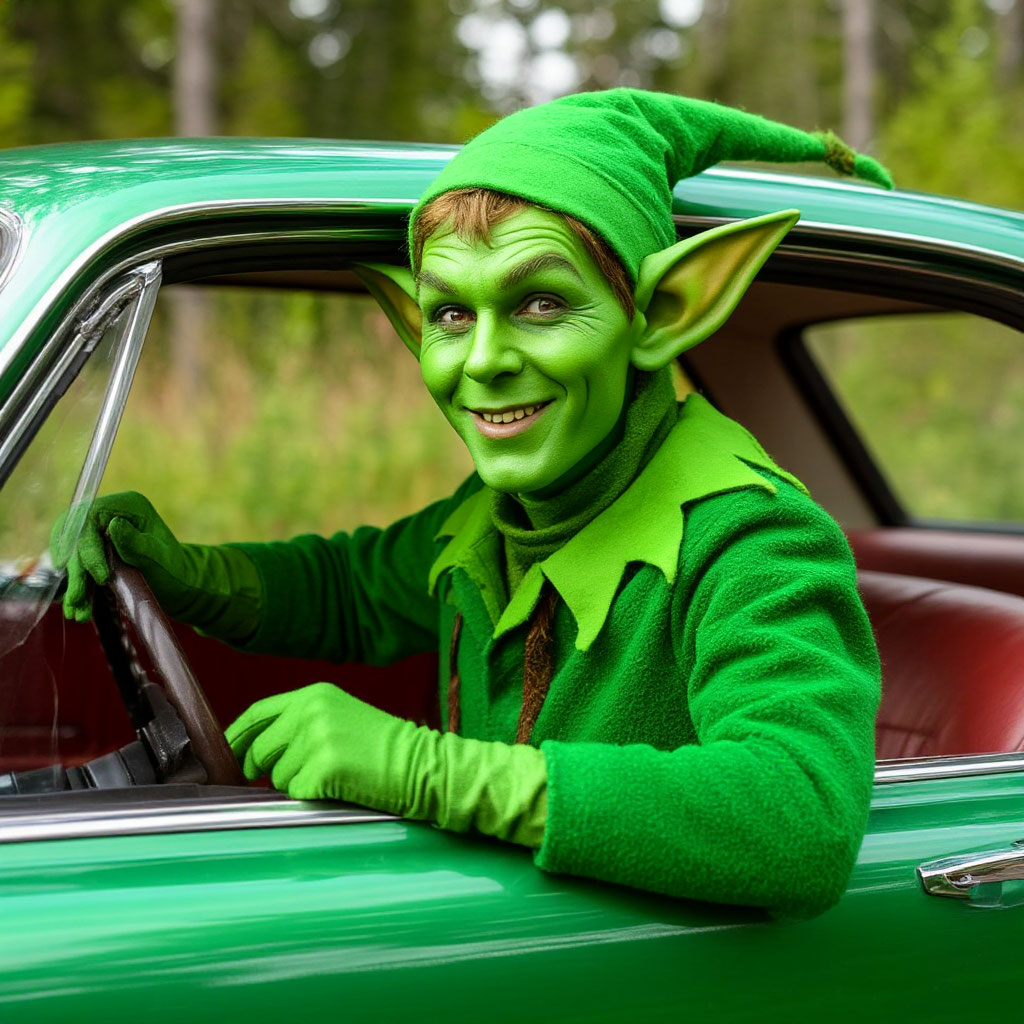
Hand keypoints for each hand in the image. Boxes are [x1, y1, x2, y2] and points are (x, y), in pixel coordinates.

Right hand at [52, 491, 193, 621]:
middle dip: (76, 570)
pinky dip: (73, 587)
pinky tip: (76, 608)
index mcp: (128, 505)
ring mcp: (97, 532)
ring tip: (77, 613)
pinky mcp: (90, 550)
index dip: (89, 547)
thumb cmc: (173, 570)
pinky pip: (73, 566)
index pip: (91, 517)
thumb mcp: (161, 558)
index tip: (101, 577)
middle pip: (74, 535)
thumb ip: (137, 543)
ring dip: (72, 584)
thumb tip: (114, 525)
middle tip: (79, 600)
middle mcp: (108, 514)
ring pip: (70, 553)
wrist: (176, 586)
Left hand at [226, 682, 418, 806]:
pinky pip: (296, 793)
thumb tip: (256, 750)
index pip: (258, 713)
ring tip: (333, 775)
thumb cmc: (384, 746)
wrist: (421, 764)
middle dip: (268, 768)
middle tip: (299, 774)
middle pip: (260, 749)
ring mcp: (316, 739)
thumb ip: (301, 722)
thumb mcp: (341, 715)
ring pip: (277, 776)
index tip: (229, 754)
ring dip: (297, 783)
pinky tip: (339, 786)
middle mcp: (311, 711)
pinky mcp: (323, 768)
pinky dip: (313, 796)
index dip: (238, 736)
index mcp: (314, 694)